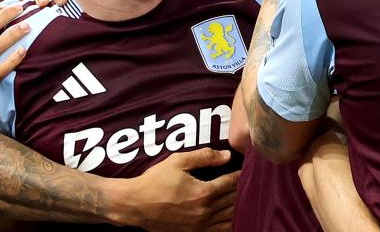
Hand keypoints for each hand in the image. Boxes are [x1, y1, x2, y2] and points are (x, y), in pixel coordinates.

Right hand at [122, 148, 238, 231]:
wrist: (136, 205)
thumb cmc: (155, 181)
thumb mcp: (177, 161)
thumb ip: (203, 157)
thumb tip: (226, 156)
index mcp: (204, 192)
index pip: (230, 183)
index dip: (238, 175)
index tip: (243, 169)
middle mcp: (206, 211)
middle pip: (233, 200)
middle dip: (240, 189)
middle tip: (244, 181)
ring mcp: (201, 225)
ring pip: (229, 216)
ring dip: (236, 205)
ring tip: (239, 196)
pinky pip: (220, 230)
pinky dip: (229, 222)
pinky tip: (230, 216)